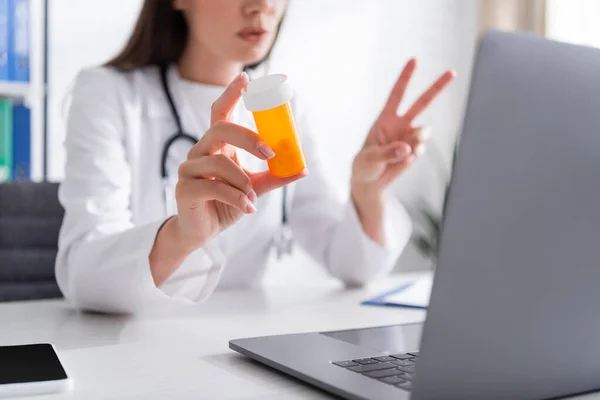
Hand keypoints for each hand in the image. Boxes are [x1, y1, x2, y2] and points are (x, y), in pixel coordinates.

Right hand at [174, 72, 306, 248]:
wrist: (202, 232)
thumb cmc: (226, 204)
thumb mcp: (254, 188)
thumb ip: (274, 177)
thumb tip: (302, 168)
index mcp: (217, 146)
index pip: (220, 112)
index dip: (231, 94)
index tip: (246, 79)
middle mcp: (200, 151)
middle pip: (220, 129)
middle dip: (248, 138)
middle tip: (269, 153)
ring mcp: (189, 169)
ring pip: (219, 162)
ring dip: (243, 181)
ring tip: (252, 198)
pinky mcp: (185, 189)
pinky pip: (214, 187)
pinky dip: (236, 198)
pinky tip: (247, 208)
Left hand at [352, 58, 455, 189]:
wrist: (370, 181)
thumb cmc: (365, 165)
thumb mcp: (370, 159)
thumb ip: (387, 153)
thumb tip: (408, 148)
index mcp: (385, 119)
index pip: (397, 94)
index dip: (405, 77)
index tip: (414, 60)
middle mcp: (400, 124)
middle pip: (422, 102)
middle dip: (437, 87)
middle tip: (452, 72)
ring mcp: (410, 137)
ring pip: (423, 131)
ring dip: (418, 138)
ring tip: (406, 150)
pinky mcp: (415, 150)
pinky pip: (420, 150)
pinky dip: (412, 156)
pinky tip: (402, 161)